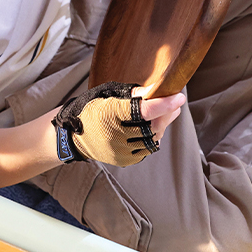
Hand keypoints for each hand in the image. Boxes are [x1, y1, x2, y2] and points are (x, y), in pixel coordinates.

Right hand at [52, 82, 184, 166]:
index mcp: (110, 113)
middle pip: (152, 126)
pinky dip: (153, 137)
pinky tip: (153, 128)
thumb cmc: (91, 108)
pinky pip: (146, 149)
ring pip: (152, 139)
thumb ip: (131, 93)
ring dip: (162, 125)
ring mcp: (120, 151)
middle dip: (168, 114)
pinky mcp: (124, 160)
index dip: (164, 104)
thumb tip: (154, 91)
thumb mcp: (107, 93)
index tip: (179, 96)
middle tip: (176, 103)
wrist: (72, 136)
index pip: (144, 110)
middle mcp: (116, 135)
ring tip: (166, 114)